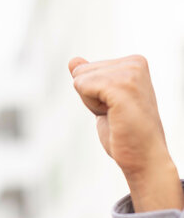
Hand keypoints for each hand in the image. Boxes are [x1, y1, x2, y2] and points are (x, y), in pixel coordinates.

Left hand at [69, 55, 182, 210]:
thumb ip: (89, 78)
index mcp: (133, 62)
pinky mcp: (123, 85)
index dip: (91, 94)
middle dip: (89, 98)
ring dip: (92, 103)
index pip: (84, 69)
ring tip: (116, 115)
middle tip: (114, 113)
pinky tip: (114, 115)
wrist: (143, 156)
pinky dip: (92, 106)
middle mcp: (135, 62)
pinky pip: (83, 86)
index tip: (114, 108)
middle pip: (80, 72)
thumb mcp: (101, 101)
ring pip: (80, 80)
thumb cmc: (124, 133)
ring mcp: (131, 73)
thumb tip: (73, 60)